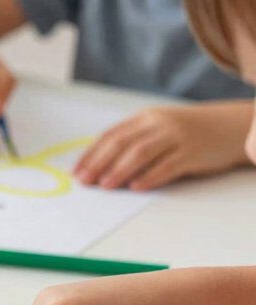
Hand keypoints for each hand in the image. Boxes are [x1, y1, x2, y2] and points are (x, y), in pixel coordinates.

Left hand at [74, 103, 251, 190]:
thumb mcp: (157, 129)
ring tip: (105, 186)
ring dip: (120, 170)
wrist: (226, 127)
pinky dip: (150, 177)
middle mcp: (158, 124)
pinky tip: (137, 186)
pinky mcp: (191, 153)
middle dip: (100, 163)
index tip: (77, 171)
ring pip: (142, 153)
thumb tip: (99, 165)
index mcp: (144, 118)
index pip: (112, 135)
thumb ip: (132, 141)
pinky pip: (167, 166)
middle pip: (123, 143)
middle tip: (85, 181)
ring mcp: (176, 138)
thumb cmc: (185, 133)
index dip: (92, 153)